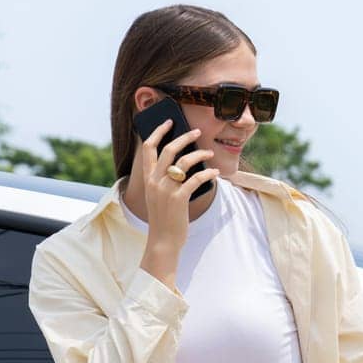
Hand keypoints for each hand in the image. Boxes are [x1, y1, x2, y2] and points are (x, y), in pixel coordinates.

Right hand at [137, 120, 217, 251]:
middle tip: (197, 131)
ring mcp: (166, 190)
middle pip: (167, 149)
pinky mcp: (179, 199)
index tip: (169, 122)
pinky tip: (215, 172)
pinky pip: (196, 179)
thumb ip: (165, 179)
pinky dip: (208, 173)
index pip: (148, 148)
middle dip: (184, 137)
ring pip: (183, 161)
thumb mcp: (159, 195)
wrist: (163, 240)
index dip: (158, 132)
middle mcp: (154, 181)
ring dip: (199, 154)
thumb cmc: (164, 217)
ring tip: (209, 153)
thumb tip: (184, 162)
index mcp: (148, 178)